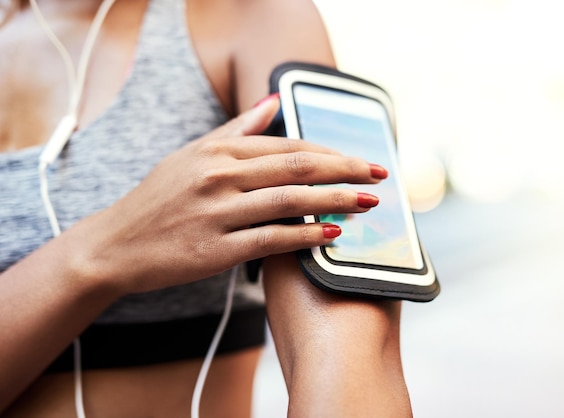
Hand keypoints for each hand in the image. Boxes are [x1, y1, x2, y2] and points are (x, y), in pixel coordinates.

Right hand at [72, 95, 386, 294]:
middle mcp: (219, 176)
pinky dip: (305, 234)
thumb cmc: (158, 199)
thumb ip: (238, 128)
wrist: (116, 244)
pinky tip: (332, 232)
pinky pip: (271, 239)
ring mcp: (217, 212)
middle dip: (345, 170)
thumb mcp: (193, 153)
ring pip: (290, 200)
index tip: (362, 159)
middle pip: (297, 167)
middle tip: (379, 176)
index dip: (331, 152)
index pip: (289, 146)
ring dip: (335, 200)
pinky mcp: (215, 249)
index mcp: (218, 151)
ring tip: (367, 202)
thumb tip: (274, 101)